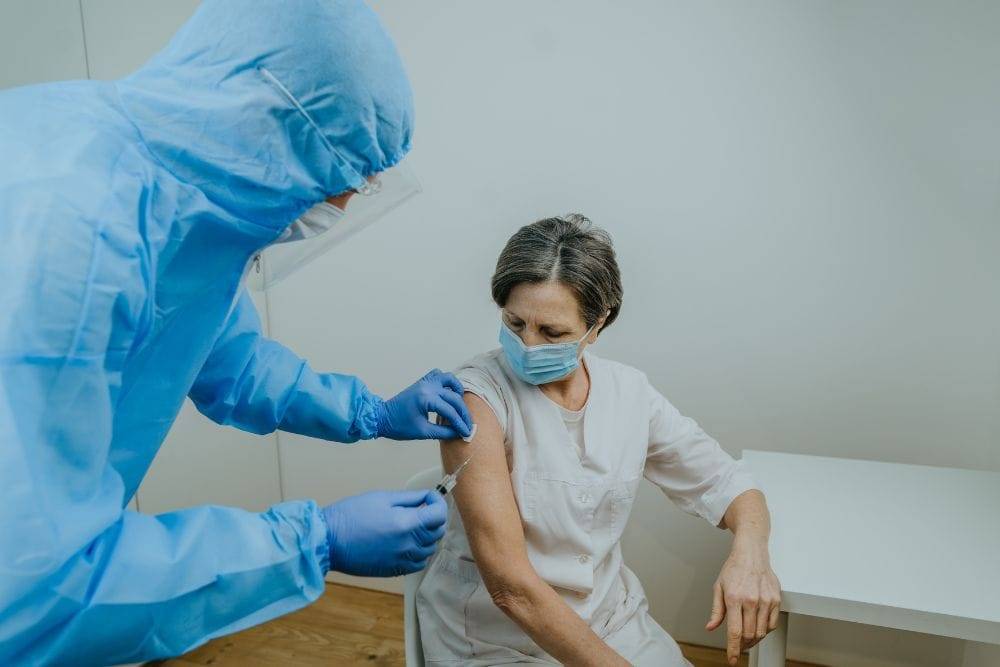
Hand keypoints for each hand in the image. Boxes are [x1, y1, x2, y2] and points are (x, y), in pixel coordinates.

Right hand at [321, 489, 446, 576]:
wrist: (329, 541)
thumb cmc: (351, 516)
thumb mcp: (382, 498)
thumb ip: (409, 499)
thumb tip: (426, 497)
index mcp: (407, 524)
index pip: (439, 515)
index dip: (438, 502)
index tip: (429, 497)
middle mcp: (409, 545)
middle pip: (437, 532)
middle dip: (434, 517)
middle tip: (422, 508)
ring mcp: (402, 560)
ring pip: (429, 549)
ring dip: (427, 535)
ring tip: (412, 524)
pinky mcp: (394, 570)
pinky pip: (418, 562)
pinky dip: (418, 552)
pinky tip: (406, 541)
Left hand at [377, 369, 472, 439]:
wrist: (382, 418)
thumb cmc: (398, 425)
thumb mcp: (423, 432)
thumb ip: (444, 432)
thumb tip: (459, 434)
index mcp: (426, 399)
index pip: (450, 412)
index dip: (460, 424)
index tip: (466, 433)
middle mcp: (427, 387)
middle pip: (454, 398)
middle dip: (463, 413)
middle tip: (467, 425)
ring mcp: (424, 382)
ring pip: (449, 379)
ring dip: (457, 391)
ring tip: (460, 405)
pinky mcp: (421, 382)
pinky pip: (437, 375)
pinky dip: (446, 382)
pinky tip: (449, 393)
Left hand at [706, 538, 781, 664]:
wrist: (751, 554)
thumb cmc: (734, 569)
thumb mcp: (718, 588)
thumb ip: (716, 610)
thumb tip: (711, 627)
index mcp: (734, 598)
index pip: (735, 632)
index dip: (733, 649)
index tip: (732, 659)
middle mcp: (751, 600)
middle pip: (749, 635)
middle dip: (743, 645)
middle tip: (738, 646)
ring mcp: (766, 601)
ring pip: (762, 632)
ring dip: (753, 640)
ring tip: (747, 639)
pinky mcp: (776, 600)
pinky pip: (772, 624)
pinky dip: (765, 631)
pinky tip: (758, 628)